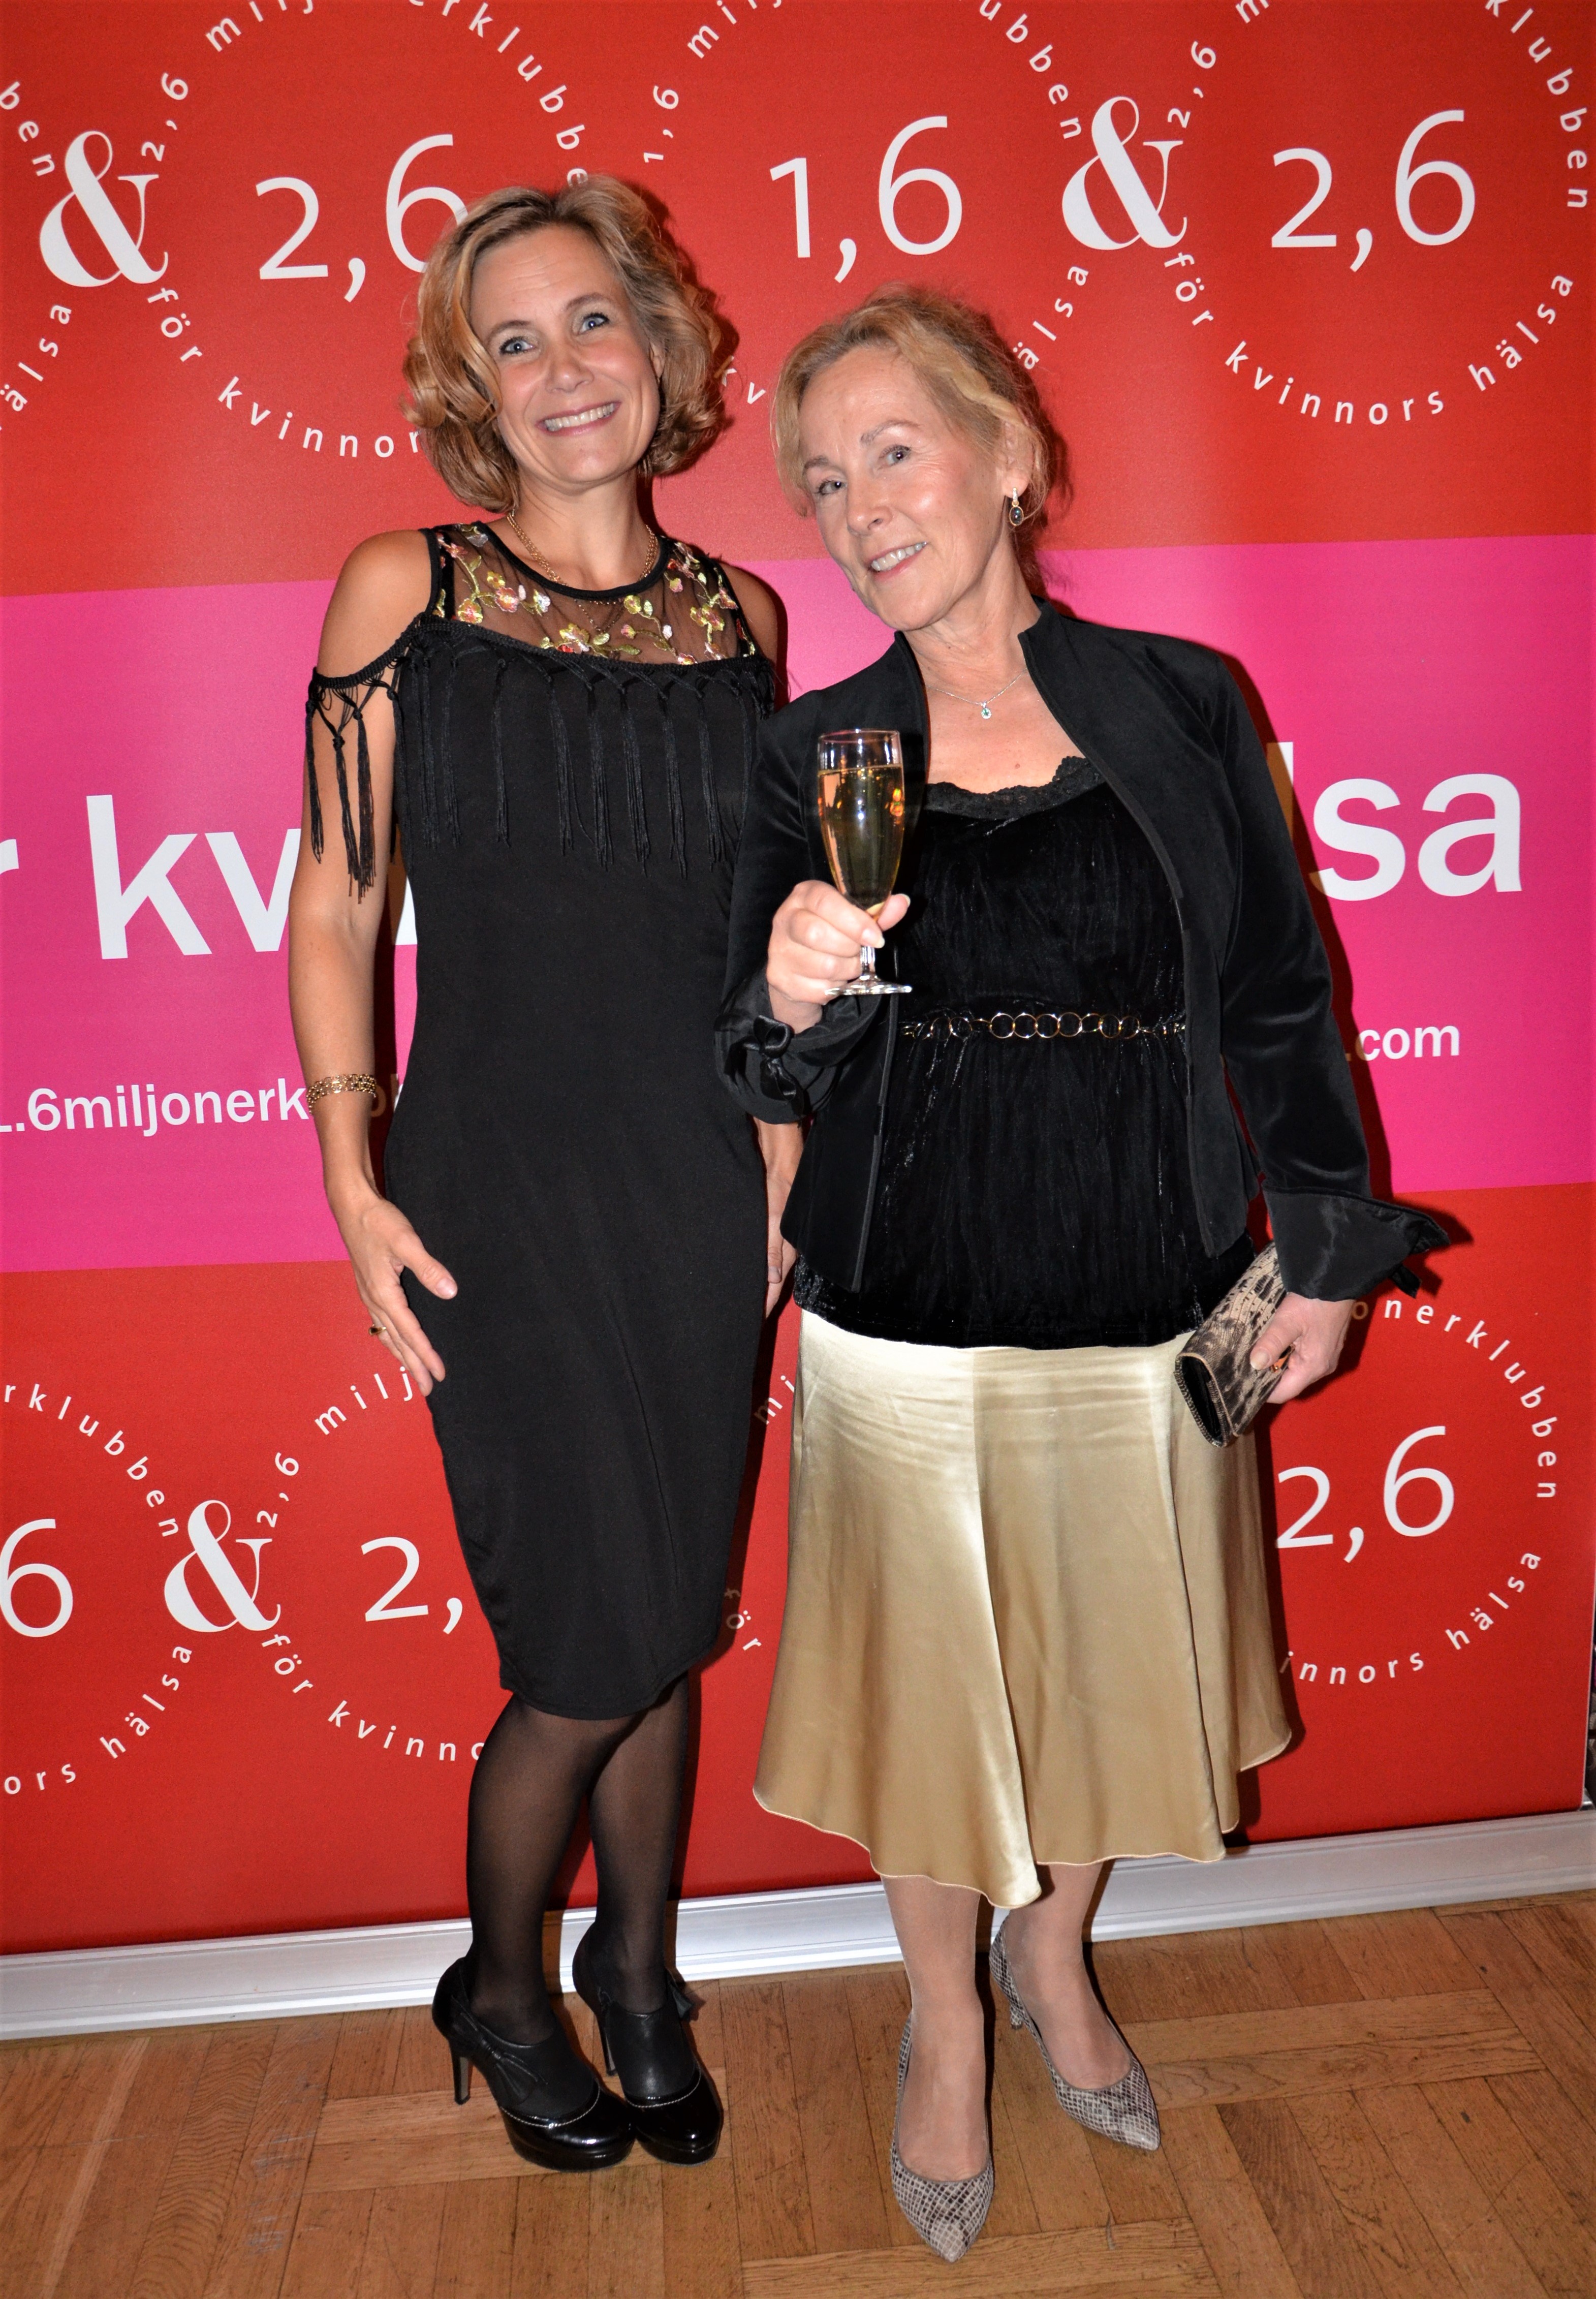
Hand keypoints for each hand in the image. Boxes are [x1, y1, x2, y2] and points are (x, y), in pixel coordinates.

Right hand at [333, 1187, 456, 1395]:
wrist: (351, 1206)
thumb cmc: (378, 1222)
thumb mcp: (406, 1242)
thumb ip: (428, 1268)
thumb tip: (450, 1292)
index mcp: (383, 1294)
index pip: (410, 1333)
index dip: (426, 1355)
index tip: (440, 1374)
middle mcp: (374, 1300)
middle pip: (396, 1341)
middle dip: (412, 1367)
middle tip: (427, 1390)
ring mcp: (369, 1295)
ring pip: (387, 1334)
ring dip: (402, 1355)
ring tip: (414, 1374)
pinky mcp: (370, 1287)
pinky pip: (382, 1322)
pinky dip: (392, 1339)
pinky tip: (397, 1341)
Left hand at [755, 1118, 801, 1314]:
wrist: (780, 1147)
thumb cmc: (779, 1176)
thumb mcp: (774, 1213)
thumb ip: (771, 1247)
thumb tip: (770, 1278)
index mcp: (788, 1245)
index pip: (775, 1284)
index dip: (764, 1303)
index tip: (752, 1322)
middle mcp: (785, 1242)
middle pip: (773, 1279)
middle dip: (762, 1298)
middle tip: (745, 1318)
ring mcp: (779, 1232)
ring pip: (769, 1265)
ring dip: (759, 1282)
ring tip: (745, 1299)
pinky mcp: (772, 1221)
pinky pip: (766, 1250)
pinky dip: (759, 1263)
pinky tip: (748, 1267)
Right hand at [767, 880, 909, 1029]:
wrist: (798, 967)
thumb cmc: (831, 935)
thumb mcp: (854, 919)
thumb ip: (877, 912)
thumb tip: (902, 902)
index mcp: (804, 895)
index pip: (825, 901)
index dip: (854, 921)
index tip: (875, 937)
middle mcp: (785, 918)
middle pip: (818, 934)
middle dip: (850, 949)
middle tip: (859, 952)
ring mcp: (778, 950)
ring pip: (823, 965)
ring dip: (846, 970)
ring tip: (848, 965)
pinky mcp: (779, 978)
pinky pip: (818, 989)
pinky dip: (834, 988)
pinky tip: (832, 979)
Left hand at [1251, 1291, 1354, 1403]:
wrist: (1336, 1282)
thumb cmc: (1314, 1301)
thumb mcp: (1287, 1321)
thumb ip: (1271, 1343)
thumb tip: (1254, 1364)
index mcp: (1313, 1366)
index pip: (1284, 1392)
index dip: (1263, 1391)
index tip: (1244, 1382)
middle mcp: (1322, 1367)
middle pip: (1290, 1383)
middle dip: (1269, 1376)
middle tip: (1246, 1365)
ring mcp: (1326, 1358)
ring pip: (1296, 1371)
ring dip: (1278, 1364)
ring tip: (1258, 1353)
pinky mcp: (1326, 1347)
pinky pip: (1303, 1360)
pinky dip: (1288, 1355)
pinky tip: (1276, 1343)